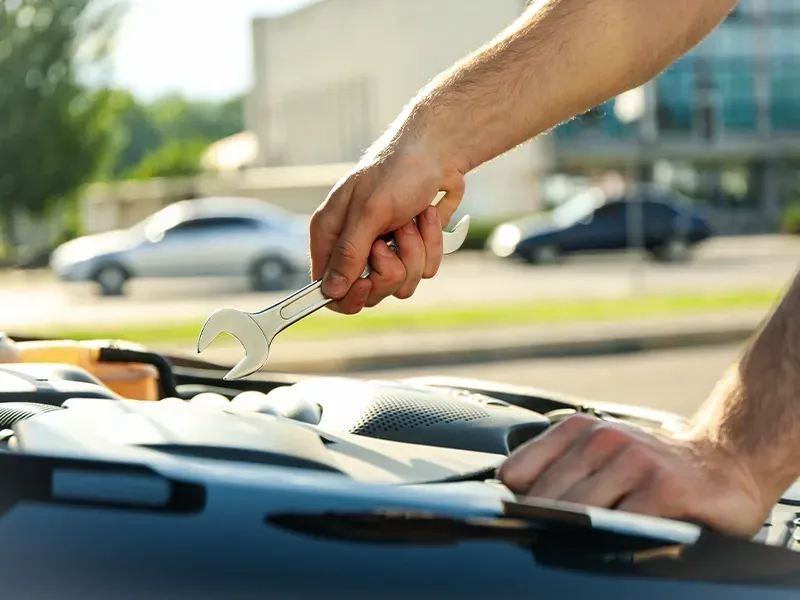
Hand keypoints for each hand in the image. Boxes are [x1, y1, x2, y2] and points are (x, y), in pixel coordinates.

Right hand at [309, 138, 464, 314]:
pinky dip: (431, 243)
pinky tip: (425, 217)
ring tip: (410, 221)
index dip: (347, 296)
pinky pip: (425, 270)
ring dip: (414, 252)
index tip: (367, 285)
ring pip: (401, 284)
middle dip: (389, 269)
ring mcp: (386, 252)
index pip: (327, 287)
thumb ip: (350, 252)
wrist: (438, 153)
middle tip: (390, 242)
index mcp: (331, 235)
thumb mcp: (369, 211)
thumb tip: (331, 291)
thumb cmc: (397, 171)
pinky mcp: (413, 250)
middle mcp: (355, 247)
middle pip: (369, 293)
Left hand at [497, 413, 769, 537]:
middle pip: (544, 498)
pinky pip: (622, 523)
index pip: (517, 473)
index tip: (515, 523)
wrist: (724, 460)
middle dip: (544, 525)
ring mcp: (633, 460)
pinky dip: (612, 541)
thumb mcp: (601, 454)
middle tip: (547, 543)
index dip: (514, 504)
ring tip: (580, 546)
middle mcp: (602, 438)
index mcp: (577, 430)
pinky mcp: (663, 487)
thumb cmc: (652, 466)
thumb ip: (561, 472)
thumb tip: (510, 503)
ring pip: (578, 511)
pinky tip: (615, 546)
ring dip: (575, 535)